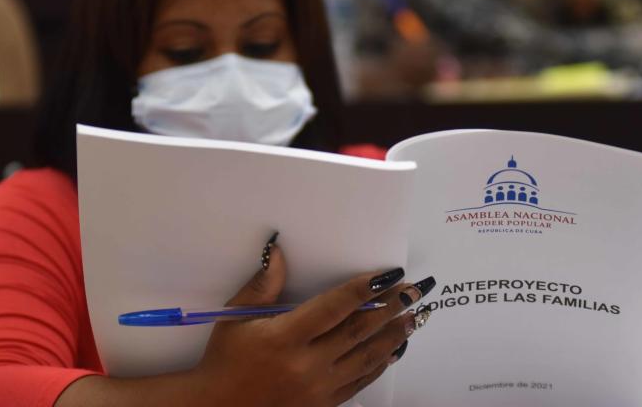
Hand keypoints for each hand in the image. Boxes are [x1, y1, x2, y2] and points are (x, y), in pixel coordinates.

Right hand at [194, 240, 433, 406]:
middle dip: (392, 306)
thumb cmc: (225, 360)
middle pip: (359, 329)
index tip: (389, 274)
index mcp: (285, 337)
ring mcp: (318, 387)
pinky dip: (381, 362)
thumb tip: (277, 250)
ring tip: (416, 316)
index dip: (364, 288)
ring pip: (367, 356)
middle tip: (416, 289)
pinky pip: (361, 380)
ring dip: (394, 334)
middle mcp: (307, 364)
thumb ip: (262, 284)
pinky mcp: (324, 403)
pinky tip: (395, 348)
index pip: (335, 306)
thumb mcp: (235, 318)